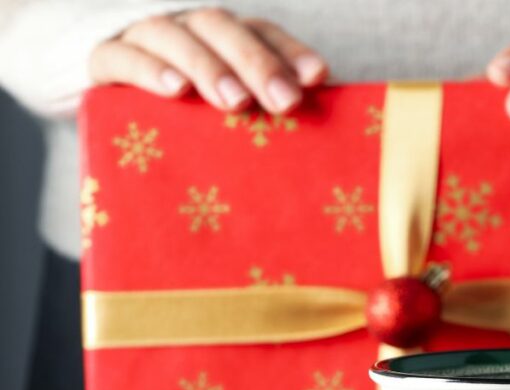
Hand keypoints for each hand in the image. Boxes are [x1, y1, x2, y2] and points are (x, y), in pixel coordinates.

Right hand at [89, 8, 326, 113]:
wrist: (105, 114)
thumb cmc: (185, 123)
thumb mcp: (224, 120)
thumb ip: (260, 119)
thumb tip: (316, 153)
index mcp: (224, 40)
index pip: (263, 33)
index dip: (291, 52)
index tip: (318, 78)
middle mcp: (189, 30)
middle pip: (224, 30)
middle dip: (257, 64)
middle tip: (285, 102)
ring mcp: (145, 40)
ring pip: (176, 37)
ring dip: (209, 67)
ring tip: (235, 102)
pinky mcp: (105, 59)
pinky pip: (123, 56)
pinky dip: (150, 70)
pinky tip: (176, 91)